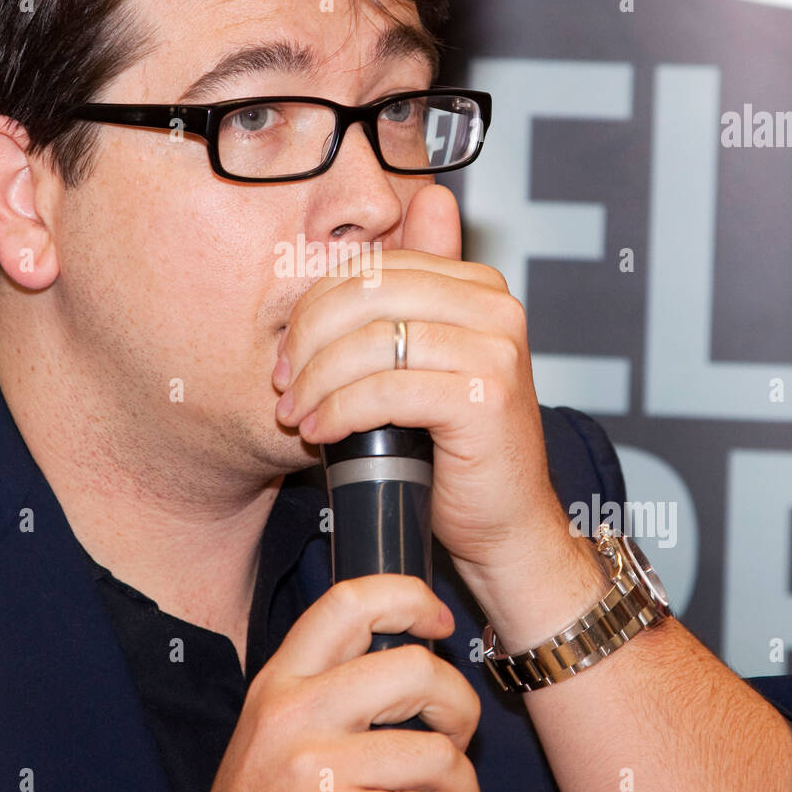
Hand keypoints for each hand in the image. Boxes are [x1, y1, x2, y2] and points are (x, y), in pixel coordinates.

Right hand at [149, 575, 479, 791]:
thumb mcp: (271, 741)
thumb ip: (322, 696)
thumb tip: (404, 664)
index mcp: (278, 686)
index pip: (348, 604)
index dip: (407, 597)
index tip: (437, 619)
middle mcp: (294, 716)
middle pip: (415, 669)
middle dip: (459, 705)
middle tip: (454, 738)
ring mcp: (317, 769)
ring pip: (439, 751)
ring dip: (463, 790)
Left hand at [272, 184, 568, 576]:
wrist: (507, 523)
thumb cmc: (457, 449)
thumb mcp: (421, 365)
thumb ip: (392, 315)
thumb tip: (327, 281)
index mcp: (479, 287)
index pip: (375, 268)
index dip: (317, 306)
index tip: (288, 351)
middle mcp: (495, 308)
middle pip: (369, 295)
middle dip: (309, 339)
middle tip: (284, 383)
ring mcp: (495, 353)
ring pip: (372, 344)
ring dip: (318, 382)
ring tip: (298, 414)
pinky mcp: (485, 400)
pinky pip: (386, 392)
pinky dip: (340, 412)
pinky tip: (321, 434)